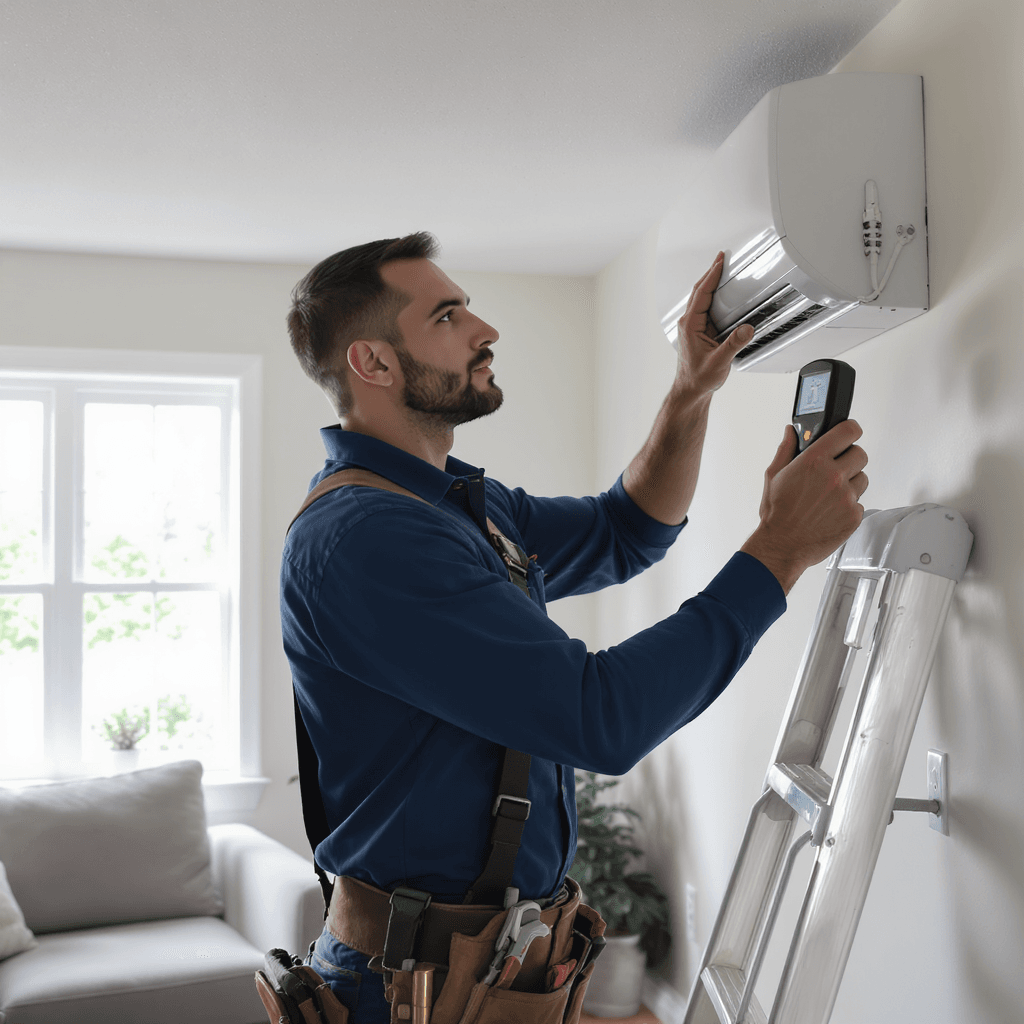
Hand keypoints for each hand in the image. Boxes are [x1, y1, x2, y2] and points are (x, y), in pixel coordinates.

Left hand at [673, 252, 754, 396]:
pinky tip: (722, 293)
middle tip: (722, 257)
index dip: (712, 276)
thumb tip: (746, 329)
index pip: (701, 294)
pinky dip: (713, 296)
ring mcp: (692, 326)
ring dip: (711, 282)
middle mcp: (688, 323)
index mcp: (690, 326)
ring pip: (701, 298)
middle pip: (699, 291)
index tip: (720, 262)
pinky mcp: (698, 331)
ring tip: (722, 269)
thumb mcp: (719, 361)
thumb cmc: (698, 378)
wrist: (690, 390)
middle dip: (711, 272)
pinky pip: (706, 308)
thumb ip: (734, 344)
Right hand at [741, 420, 868, 592]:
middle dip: (849, 458)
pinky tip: (831, 510)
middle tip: (836, 467)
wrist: (782, 545)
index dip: (850, 430)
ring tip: (830, 493)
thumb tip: (791, 432)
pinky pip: (859, 502)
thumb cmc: (777, 514)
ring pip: (863, 478)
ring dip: (851, 482)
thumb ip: (786, 449)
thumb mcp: (774, 475)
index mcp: (814, 461)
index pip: (848, 431)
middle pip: (861, 454)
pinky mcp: (854, 515)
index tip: (848, 433)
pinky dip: (848, 505)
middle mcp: (833, 476)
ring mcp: (846, 497)